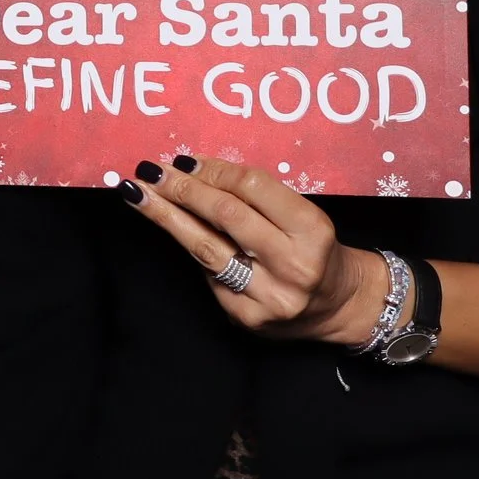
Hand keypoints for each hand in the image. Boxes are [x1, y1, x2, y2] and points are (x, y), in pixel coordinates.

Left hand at [120, 154, 388, 343]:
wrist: (341, 305)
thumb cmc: (314, 249)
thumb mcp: (301, 216)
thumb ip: (255, 197)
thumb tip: (192, 170)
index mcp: (312, 230)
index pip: (252, 188)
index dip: (212, 170)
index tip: (182, 161)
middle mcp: (293, 265)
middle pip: (224, 216)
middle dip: (181, 190)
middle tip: (149, 171)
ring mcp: (268, 296)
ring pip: (205, 248)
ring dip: (165, 217)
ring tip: (137, 195)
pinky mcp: (245, 317)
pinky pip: (207, 275)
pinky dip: (191, 250)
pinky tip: (176, 232)